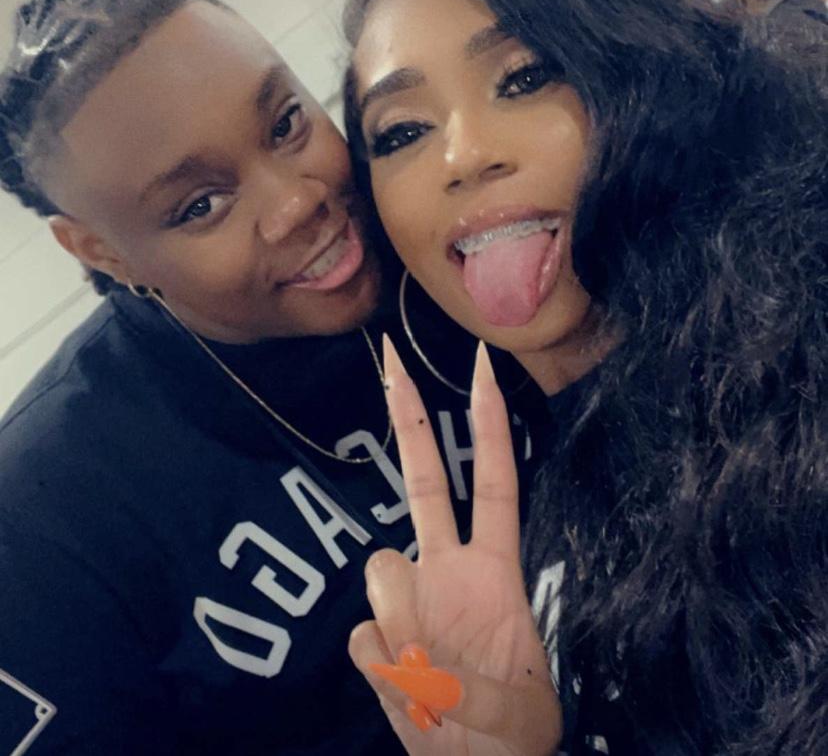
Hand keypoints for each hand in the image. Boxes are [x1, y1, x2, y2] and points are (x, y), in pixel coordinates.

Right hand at [348, 338, 561, 755]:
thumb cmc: (512, 736)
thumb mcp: (527, 718)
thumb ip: (484, 692)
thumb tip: (416, 660)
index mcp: (493, 569)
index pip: (492, 481)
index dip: (488, 425)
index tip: (485, 366)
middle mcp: (444, 570)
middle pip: (423, 480)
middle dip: (410, 417)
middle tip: (391, 355)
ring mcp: (406, 601)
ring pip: (381, 570)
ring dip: (406, 627)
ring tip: (436, 683)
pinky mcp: (372, 641)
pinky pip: (362, 639)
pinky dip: (386, 674)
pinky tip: (411, 696)